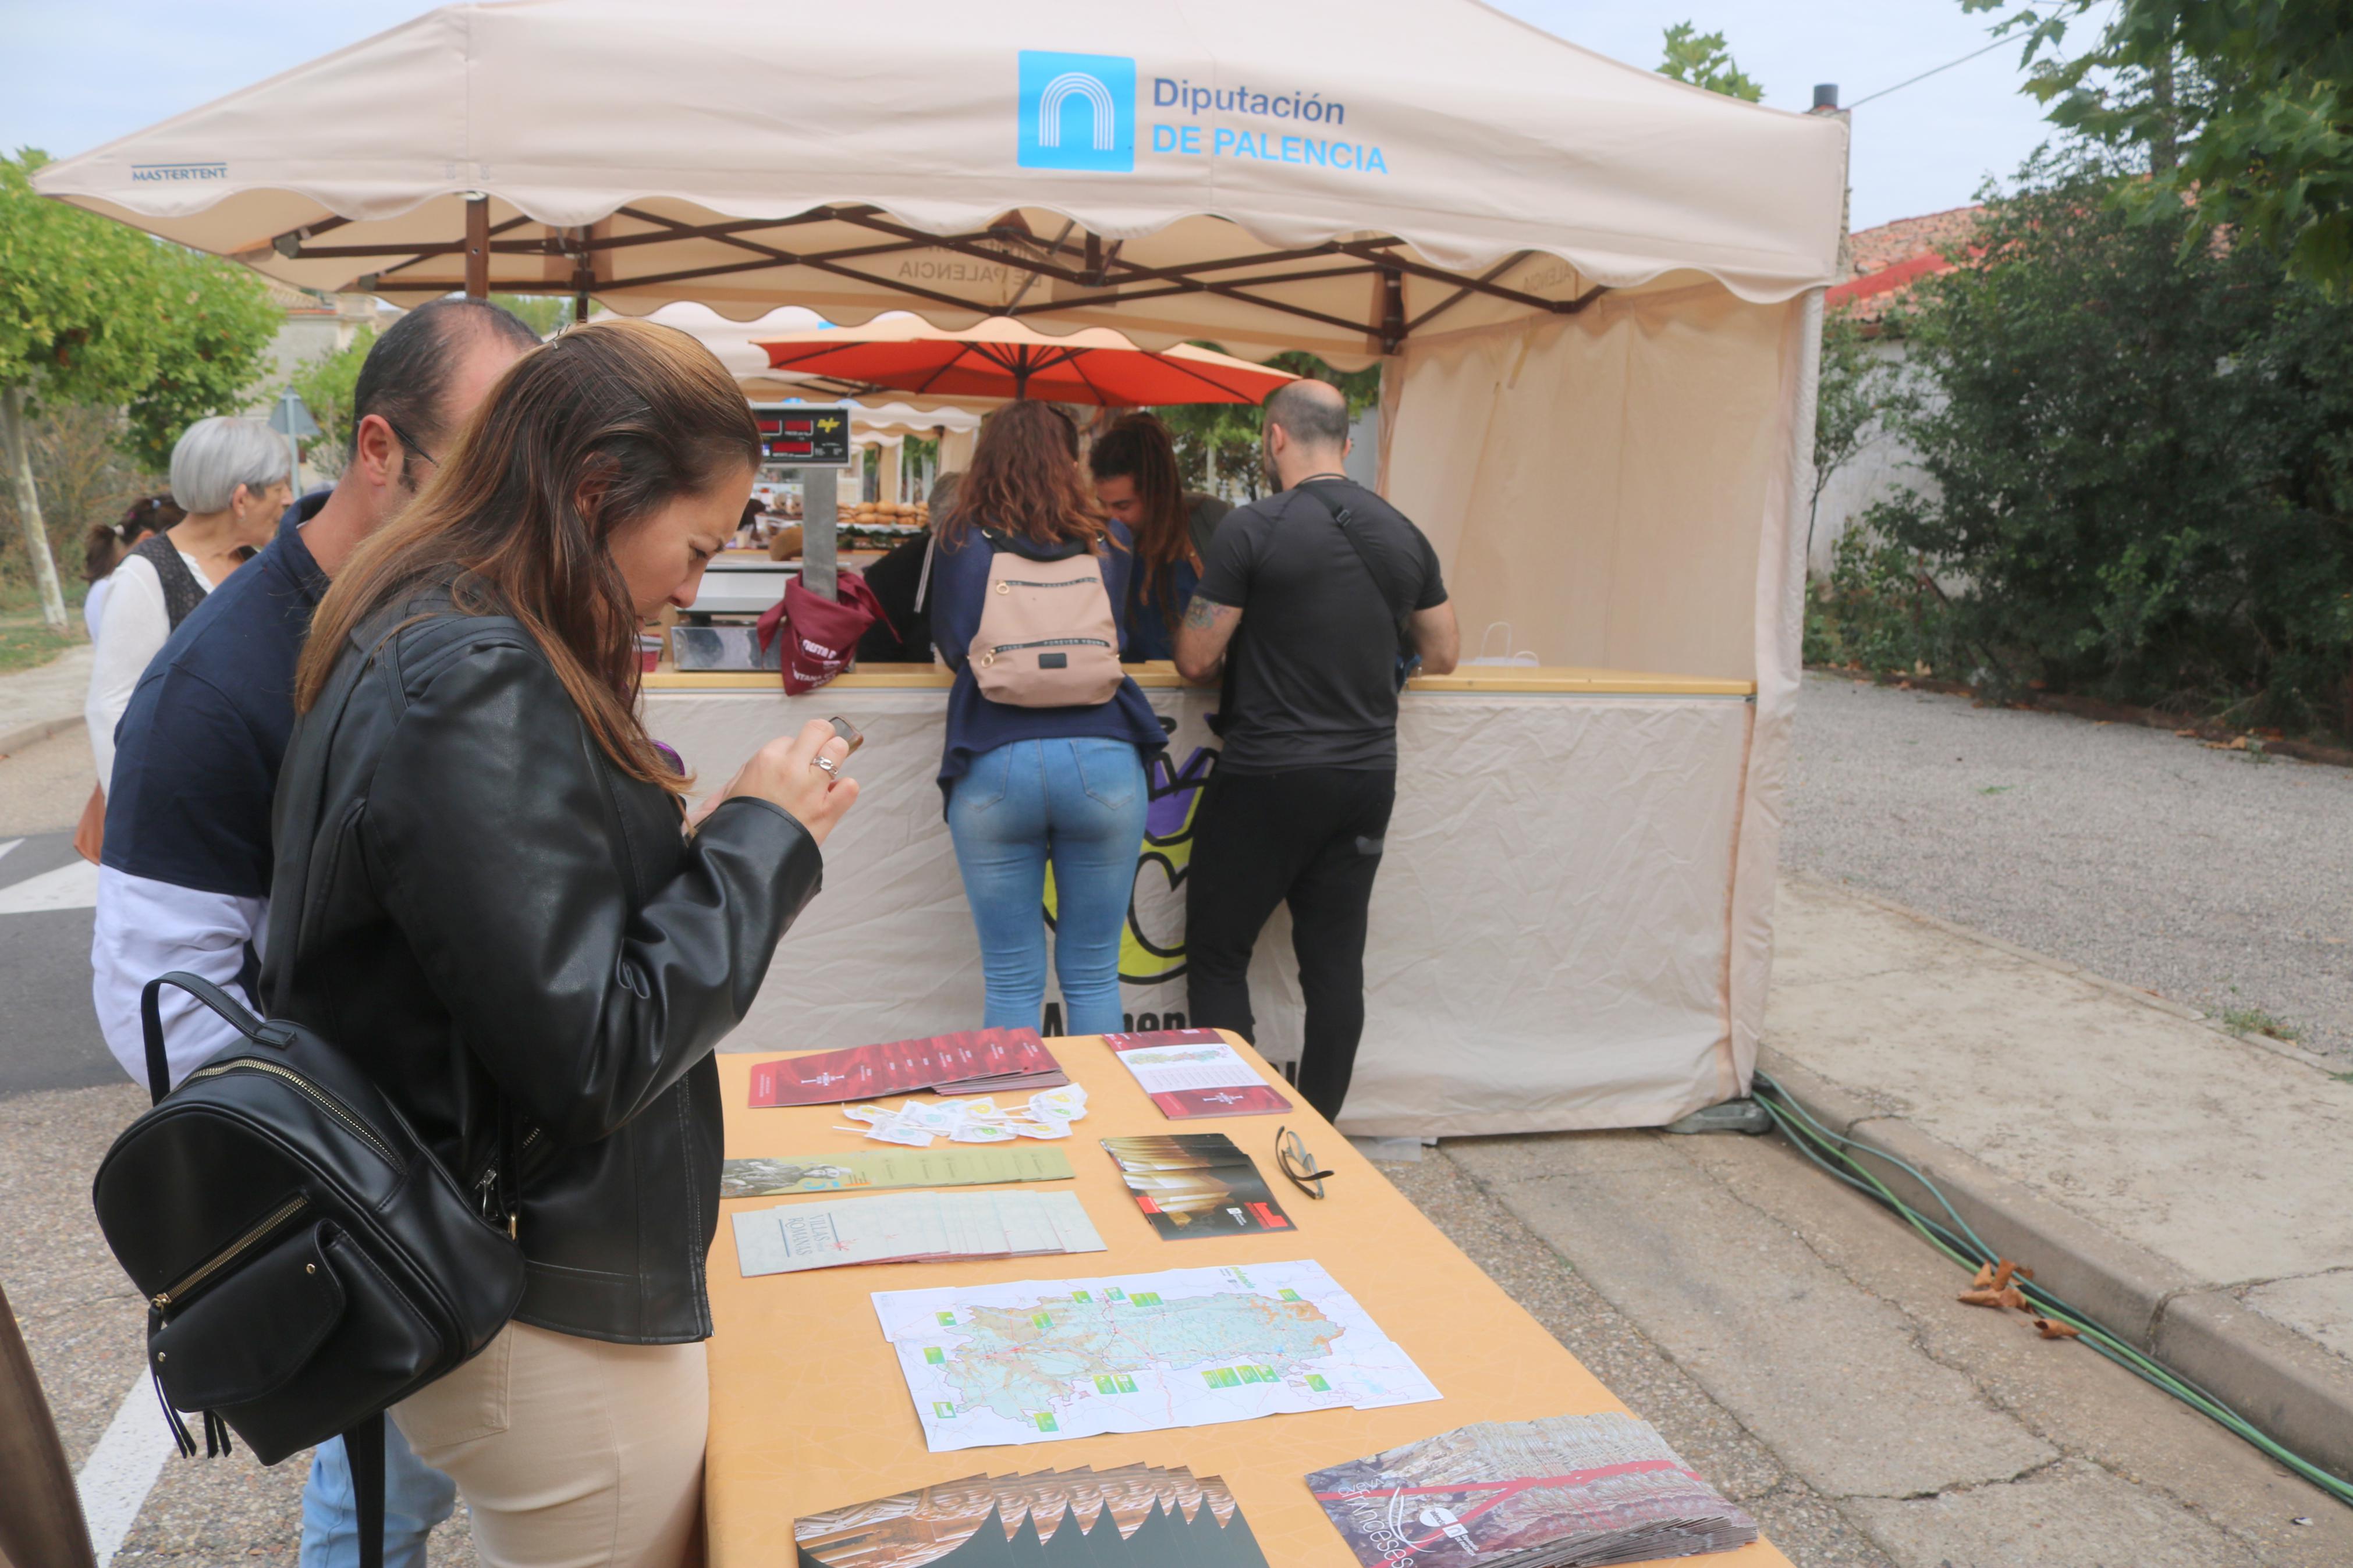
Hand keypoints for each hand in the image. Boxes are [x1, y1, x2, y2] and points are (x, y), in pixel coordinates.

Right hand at [691, 719, 859, 844]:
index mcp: (766, 759)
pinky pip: (850, 786)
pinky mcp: (826, 811)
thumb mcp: (732, 790)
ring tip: (825, 778)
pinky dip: (845, 791)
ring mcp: (811, 788)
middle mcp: (790, 767)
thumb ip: (748, 772)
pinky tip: (832, 799)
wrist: (742, 858)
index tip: (788, 770)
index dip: (791, 754)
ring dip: (836, 760)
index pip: (789, 739)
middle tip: (817, 758)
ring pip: (838, 749)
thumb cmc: (736, 824)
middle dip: (821, 741)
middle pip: (820, 730)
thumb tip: (761, 766)